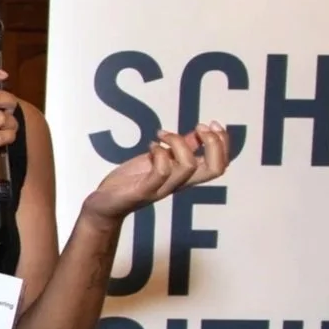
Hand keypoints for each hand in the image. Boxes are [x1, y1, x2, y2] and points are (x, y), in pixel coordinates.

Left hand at [82, 121, 231, 220]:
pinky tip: (150, 146)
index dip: (223, 143)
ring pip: (188, 167)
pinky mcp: (144, 190)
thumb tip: (200, 133)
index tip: (211, 124)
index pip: (220, 165)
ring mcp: (163, 188)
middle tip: (199, 127)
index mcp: (186, 176)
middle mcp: (180, 184)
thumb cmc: (133, 181)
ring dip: (178, 142)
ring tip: (161, 135)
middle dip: (214, 143)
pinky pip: (161, 172)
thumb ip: (181, 148)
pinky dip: (158, 153)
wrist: (105, 204)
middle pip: (215, 169)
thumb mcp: (160, 159)